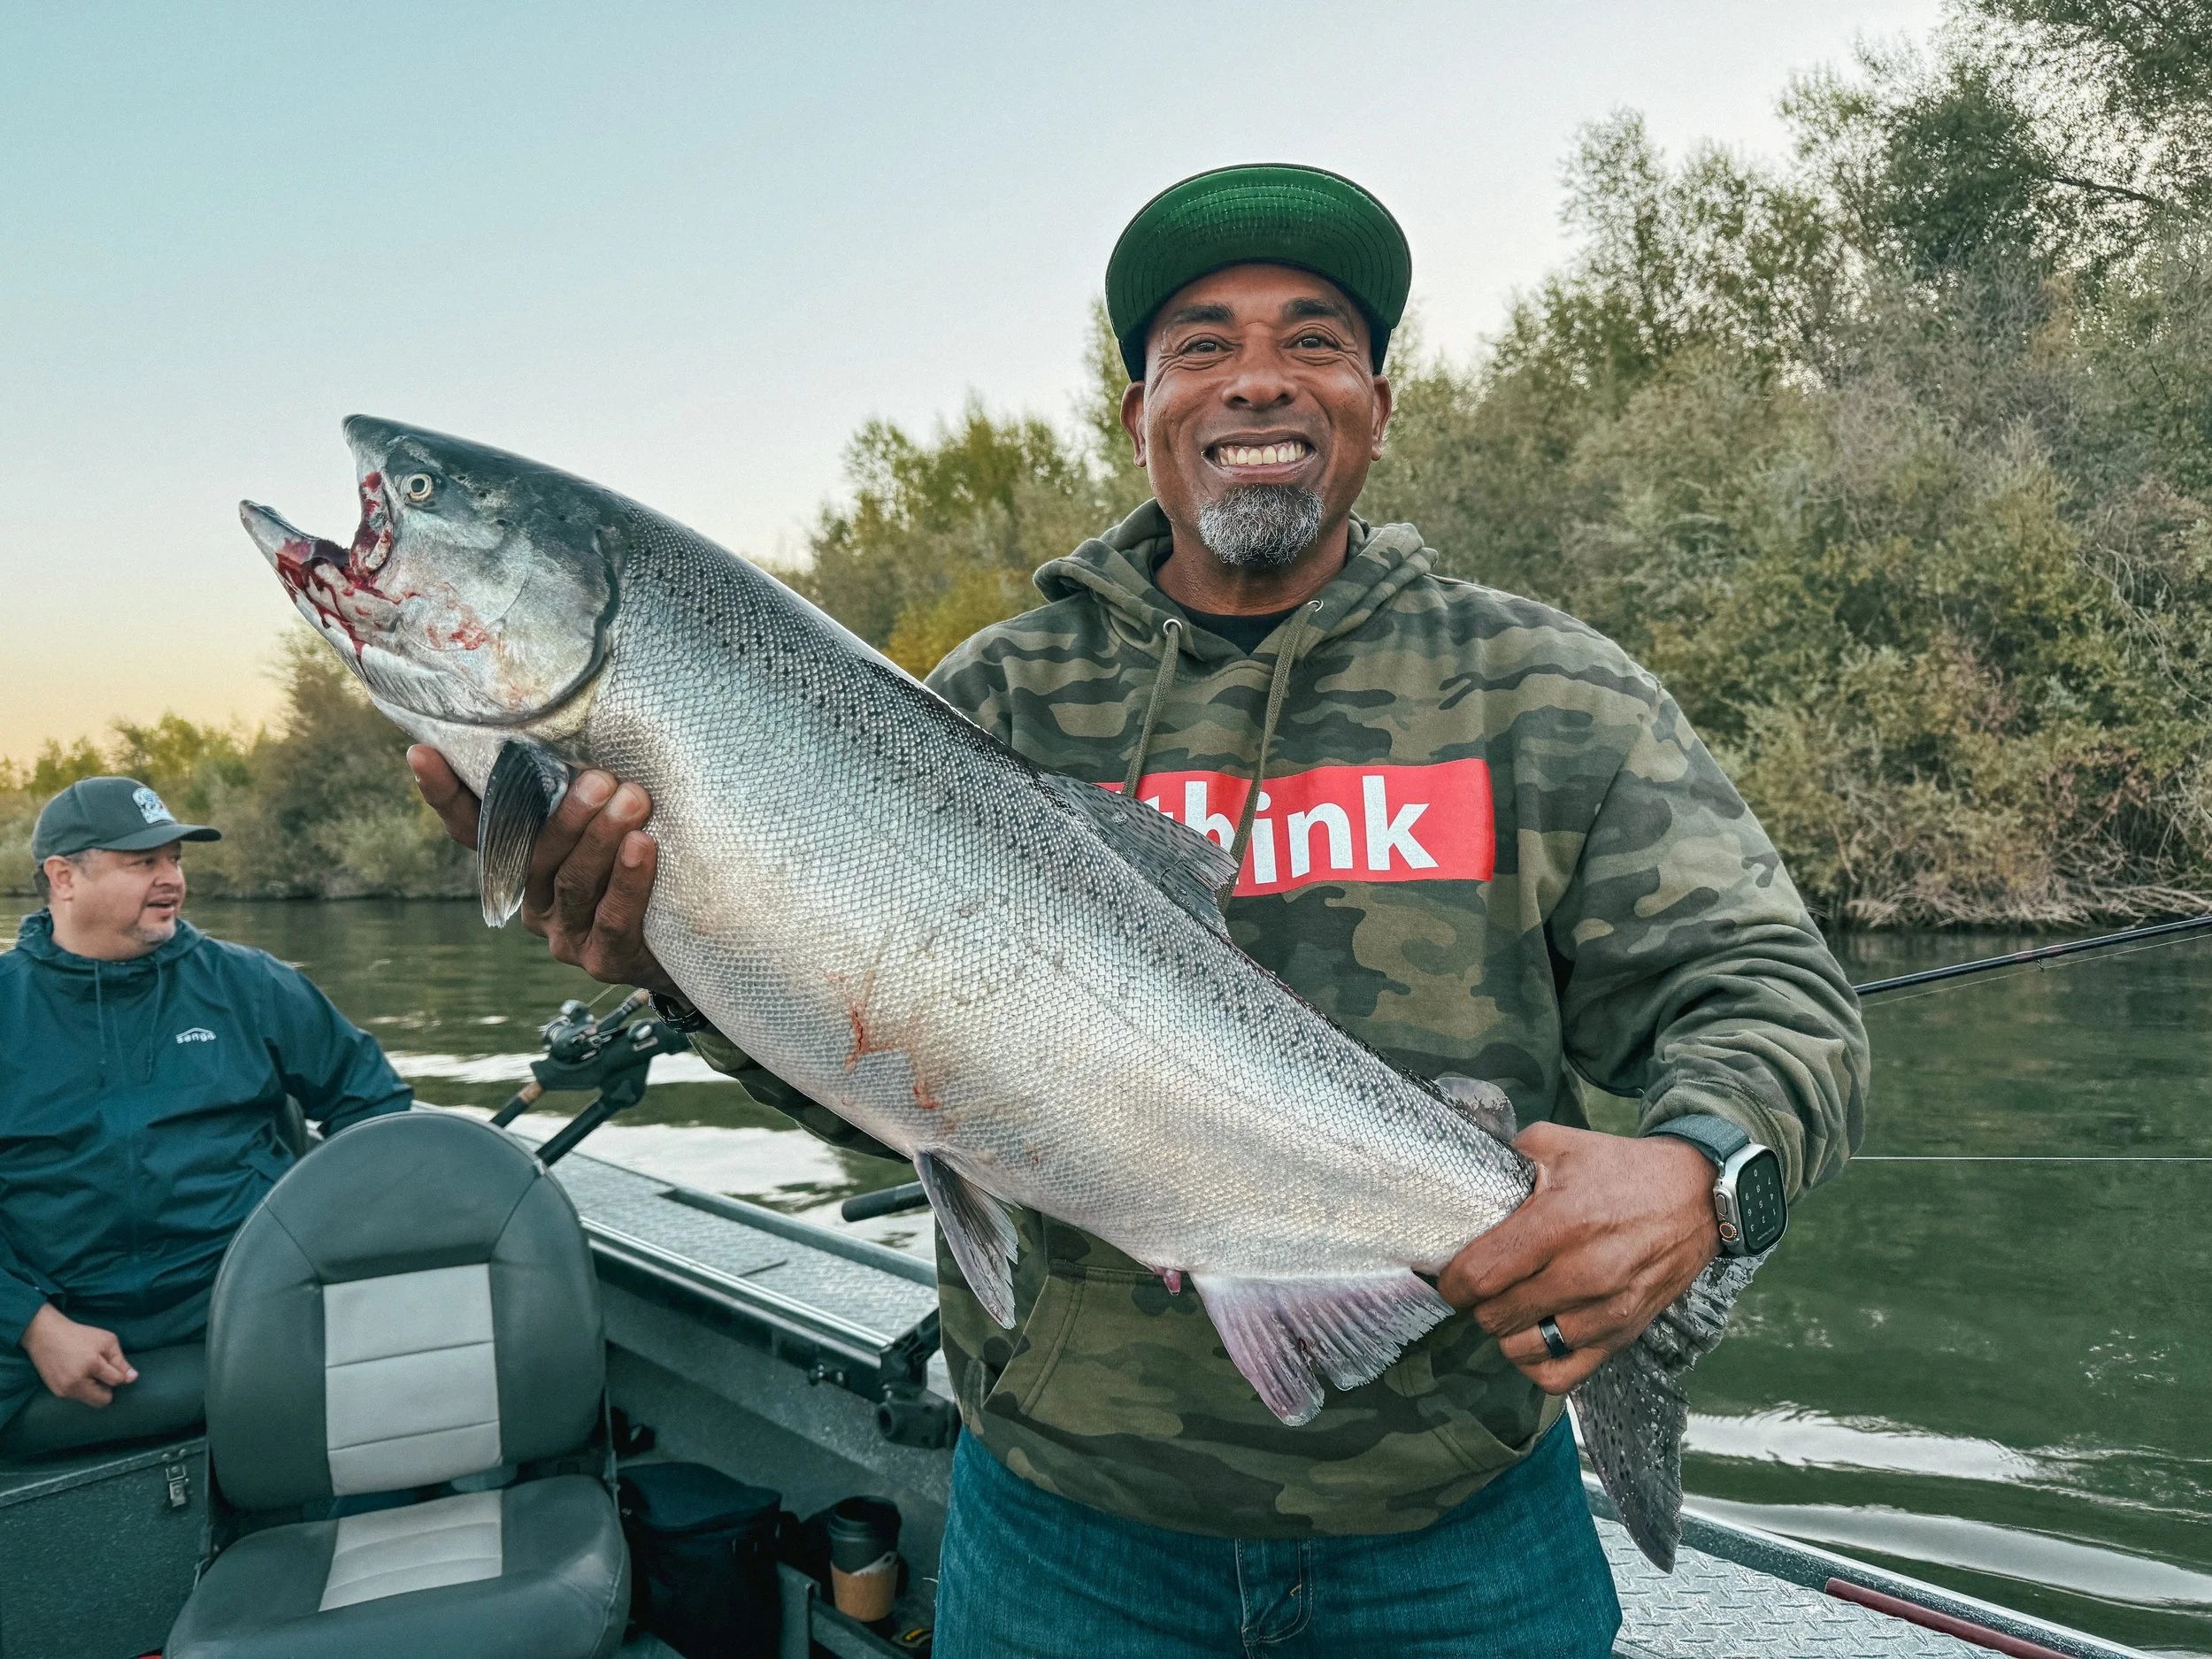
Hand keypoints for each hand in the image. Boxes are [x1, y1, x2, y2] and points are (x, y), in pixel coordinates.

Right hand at [20, 1304, 136, 1406]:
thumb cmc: (80, 1335)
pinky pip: (78, 1397)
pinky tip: (76, 1373)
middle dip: (107, 1389)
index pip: (116, 1381)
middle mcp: (77, 1382)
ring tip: (87, 1371)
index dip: (119, 1375)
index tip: (113, 1367)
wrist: (45, 1335)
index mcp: (92, 1365)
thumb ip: (120, 1361)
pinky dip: (82, 1389)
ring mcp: (65, 1390)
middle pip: (103, 1400)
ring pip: (90, 1401)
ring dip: (94, 1390)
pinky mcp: (57, 1392)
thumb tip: (132, 1378)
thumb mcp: (107, 1341)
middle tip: (101, 1373)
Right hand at [408, 746, 675, 994]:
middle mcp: (534, 901)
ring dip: (600, 838)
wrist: (704, 934)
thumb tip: (582, 728)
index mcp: (522, 863)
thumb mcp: (613, 818)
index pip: (473, 829)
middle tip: (600, 778)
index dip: (446, 795)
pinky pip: (611, 917)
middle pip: (534, 854)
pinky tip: (643, 846)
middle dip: (566, 814)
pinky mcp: (603, 959)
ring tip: (632, 800)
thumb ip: (587, 788)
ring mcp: (566, 934)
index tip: (422, 753)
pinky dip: (628, 880)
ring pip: (571, 882)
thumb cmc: (650, 856)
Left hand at [1437, 1123, 1717, 1393]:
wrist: (1696, 1197)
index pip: (1482, 1275)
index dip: (1452, 1281)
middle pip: (1495, 1316)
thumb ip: (1507, 1159)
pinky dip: (1537, 1363)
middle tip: (1480, 1286)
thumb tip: (1463, 1178)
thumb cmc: (1623, 1170)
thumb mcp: (1560, 1144)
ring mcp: (1606, 1311)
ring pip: (1521, 1349)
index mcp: (1561, 1221)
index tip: (1448, 1275)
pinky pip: (1560, 1376)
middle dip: (1476, 1303)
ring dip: (1504, 1331)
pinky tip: (1535, 1334)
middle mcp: (1585, 1272)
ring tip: (1509, 1306)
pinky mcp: (1623, 1336)